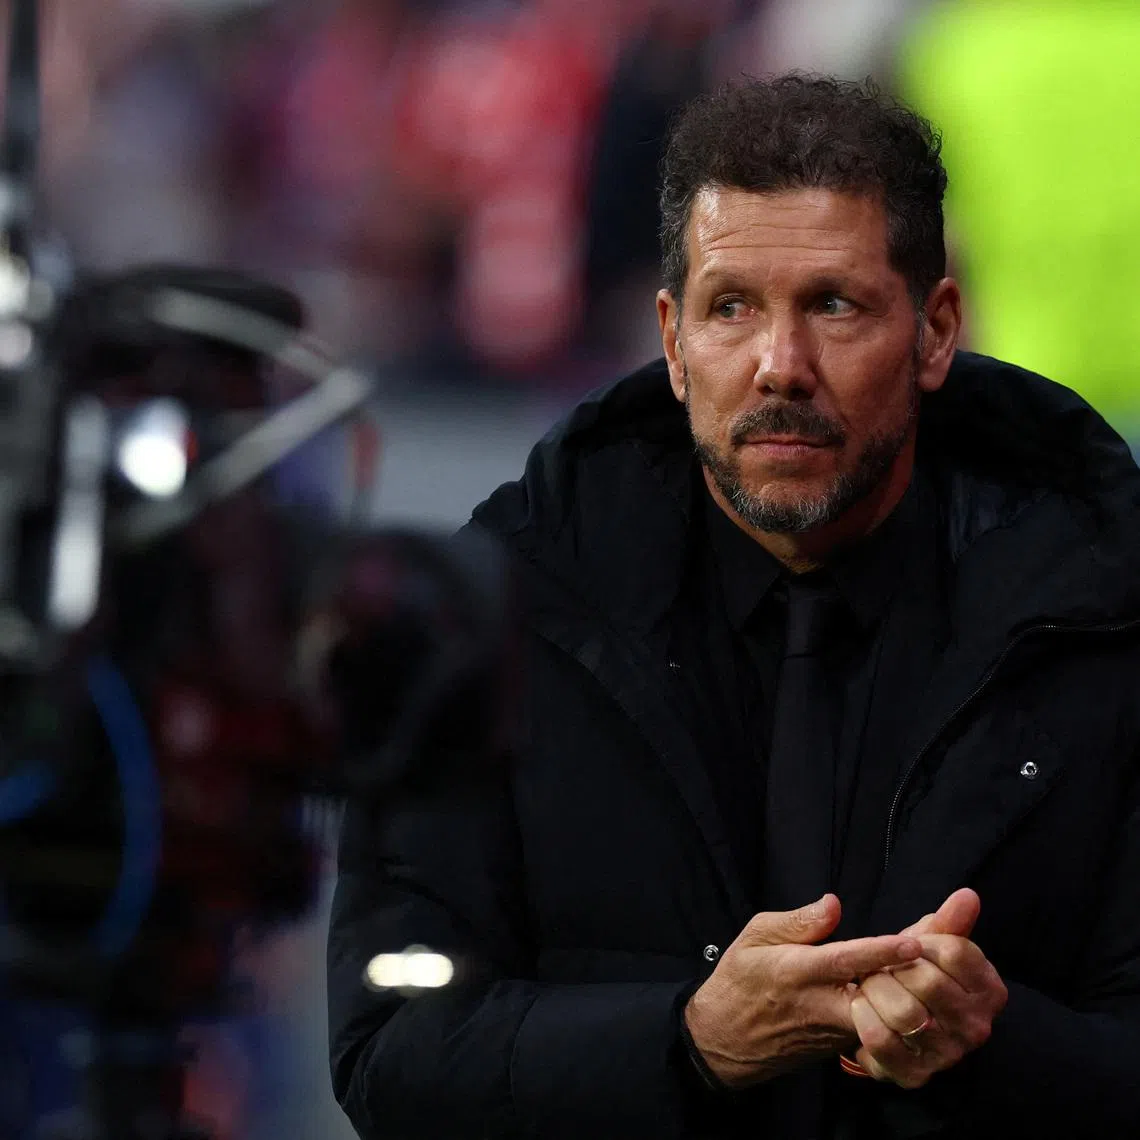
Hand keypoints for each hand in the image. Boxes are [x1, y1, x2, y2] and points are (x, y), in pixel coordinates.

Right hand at [684, 893, 921, 1086]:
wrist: (725, 1041)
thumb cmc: (739, 980)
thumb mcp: (753, 937)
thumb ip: (796, 921)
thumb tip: (834, 903)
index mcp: (796, 972)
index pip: (846, 960)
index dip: (882, 950)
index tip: (915, 941)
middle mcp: (821, 1004)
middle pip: (877, 996)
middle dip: (912, 980)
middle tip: (945, 957)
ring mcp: (834, 1032)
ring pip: (883, 1016)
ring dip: (911, 996)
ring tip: (940, 970)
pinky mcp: (841, 1048)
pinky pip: (877, 1026)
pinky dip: (899, 1010)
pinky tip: (917, 991)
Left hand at [849, 889, 1007, 1088]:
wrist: (890, 1018)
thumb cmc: (913, 971)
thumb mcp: (931, 943)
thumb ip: (949, 921)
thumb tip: (968, 895)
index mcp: (989, 990)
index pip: (954, 952)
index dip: (921, 942)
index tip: (908, 945)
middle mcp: (977, 1027)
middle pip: (928, 982)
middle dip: (894, 967)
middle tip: (882, 966)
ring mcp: (949, 1056)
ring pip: (904, 1012)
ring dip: (875, 990)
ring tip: (868, 984)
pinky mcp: (916, 1076)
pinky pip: (881, 1041)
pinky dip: (863, 1018)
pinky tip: (860, 1007)